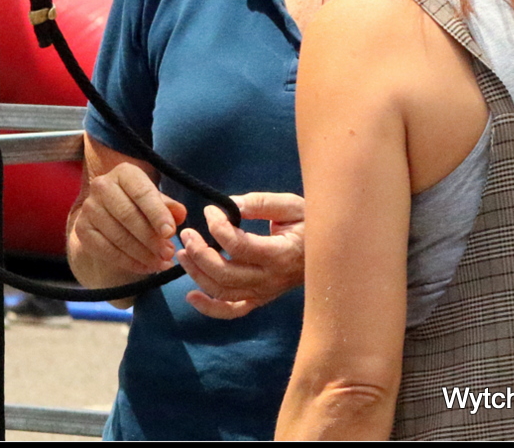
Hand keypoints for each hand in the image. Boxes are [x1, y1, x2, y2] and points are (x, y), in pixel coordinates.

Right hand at [70, 160, 189, 281]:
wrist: (108, 211)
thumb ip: (169, 207)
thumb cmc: (139, 203)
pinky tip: (145, 267)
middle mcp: (102, 186)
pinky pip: (107, 250)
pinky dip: (129, 262)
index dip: (157, 213)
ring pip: (118, 236)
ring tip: (161, 263)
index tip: (170, 233)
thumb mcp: (156, 199)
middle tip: (169, 253)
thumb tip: (180, 214)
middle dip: (151, 238)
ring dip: (143, 254)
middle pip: (128, 215)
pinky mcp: (82, 229)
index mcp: (124, 173)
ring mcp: (89, 208)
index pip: (141, 193)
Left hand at [177, 192, 304, 319]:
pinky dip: (210, 308)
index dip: (218, 227)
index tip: (210, 210)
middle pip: (225, 274)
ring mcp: (265, 293)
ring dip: (197, 274)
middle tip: (187, 233)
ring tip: (182, 253)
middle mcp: (271, 279)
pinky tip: (191, 296)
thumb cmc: (310, 223)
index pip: (239, 247)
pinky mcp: (261, 299)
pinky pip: (233, 310)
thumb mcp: (291, 206)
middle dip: (199, 253)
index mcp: (280, 254)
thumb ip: (260, 203)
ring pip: (223, 292)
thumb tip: (230, 204)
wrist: (331, 252)